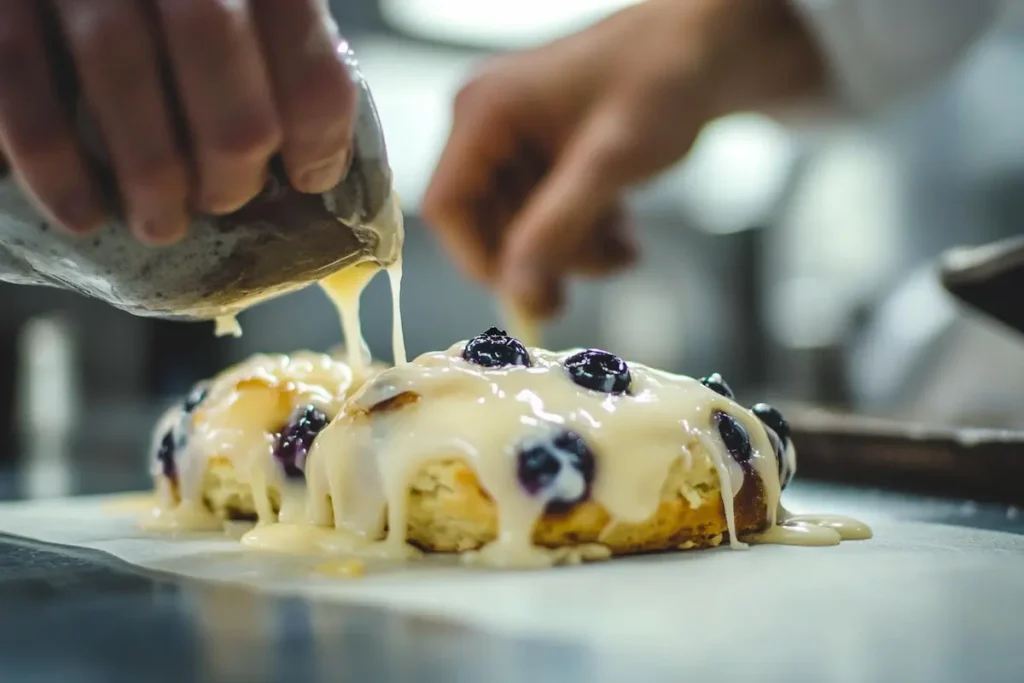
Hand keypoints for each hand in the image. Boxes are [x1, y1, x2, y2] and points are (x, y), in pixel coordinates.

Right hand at [0, 0, 356, 243]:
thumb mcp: (251, 2)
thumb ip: (279, 54)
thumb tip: (313, 160)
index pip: (310, 71)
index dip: (318, 143)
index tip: (306, 178)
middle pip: (218, 67)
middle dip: (230, 165)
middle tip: (224, 201)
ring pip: (119, 67)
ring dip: (149, 174)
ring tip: (161, 223)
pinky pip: (21, 76)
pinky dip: (54, 163)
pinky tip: (82, 214)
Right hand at [423, 0, 823, 317]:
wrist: (709, 49)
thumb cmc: (658, 82)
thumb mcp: (606, 164)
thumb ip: (556, 228)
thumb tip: (518, 294)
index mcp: (484, 112)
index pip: (447, 206)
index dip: (480, 258)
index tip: (529, 292)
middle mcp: (488, 124)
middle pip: (489, 222)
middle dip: (546, 254)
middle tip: (600, 268)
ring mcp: (517, 140)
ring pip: (523, 227)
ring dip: (573, 249)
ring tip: (624, 248)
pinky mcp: (545, 154)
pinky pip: (547, 214)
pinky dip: (584, 233)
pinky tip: (623, 233)